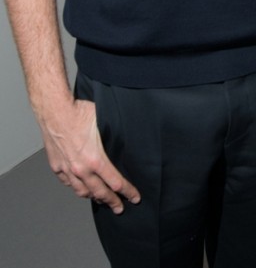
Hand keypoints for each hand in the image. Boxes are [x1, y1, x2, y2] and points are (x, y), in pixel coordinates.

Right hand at [41, 98, 140, 213]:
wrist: (55, 111)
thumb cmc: (80, 113)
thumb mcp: (105, 123)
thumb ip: (115, 137)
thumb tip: (127, 138)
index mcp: (96, 160)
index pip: (116, 183)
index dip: (128, 192)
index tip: (135, 198)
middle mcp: (81, 170)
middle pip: (100, 193)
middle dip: (112, 202)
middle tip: (120, 208)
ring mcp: (67, 169)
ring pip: (82, 191)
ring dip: (93, 197)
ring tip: (101, 200)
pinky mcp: (56, 166)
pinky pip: (68, 182)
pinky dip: (77, 186)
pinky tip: (81, 187)